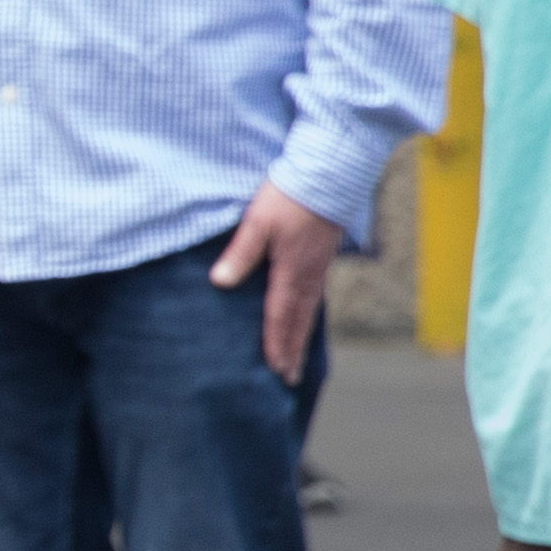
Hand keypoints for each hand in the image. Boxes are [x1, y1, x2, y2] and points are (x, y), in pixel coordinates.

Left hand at [203, 184, 344, 381]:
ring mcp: (319, 267)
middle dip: (293, 351)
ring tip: (298, 359)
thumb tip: (221, 283)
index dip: (276, 344)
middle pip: (299, 322)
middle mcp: (308, 276)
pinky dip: (308, 314)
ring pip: (309, 311)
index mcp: (291, 272)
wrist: (329, 171)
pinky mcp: (323, 256)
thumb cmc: (290, 196)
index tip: (275, 370)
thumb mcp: (258, 223)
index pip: (279, 317)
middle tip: (290, 379)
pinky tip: (304, 318)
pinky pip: (315, 295)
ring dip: (301, 337)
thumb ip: (240, 254)